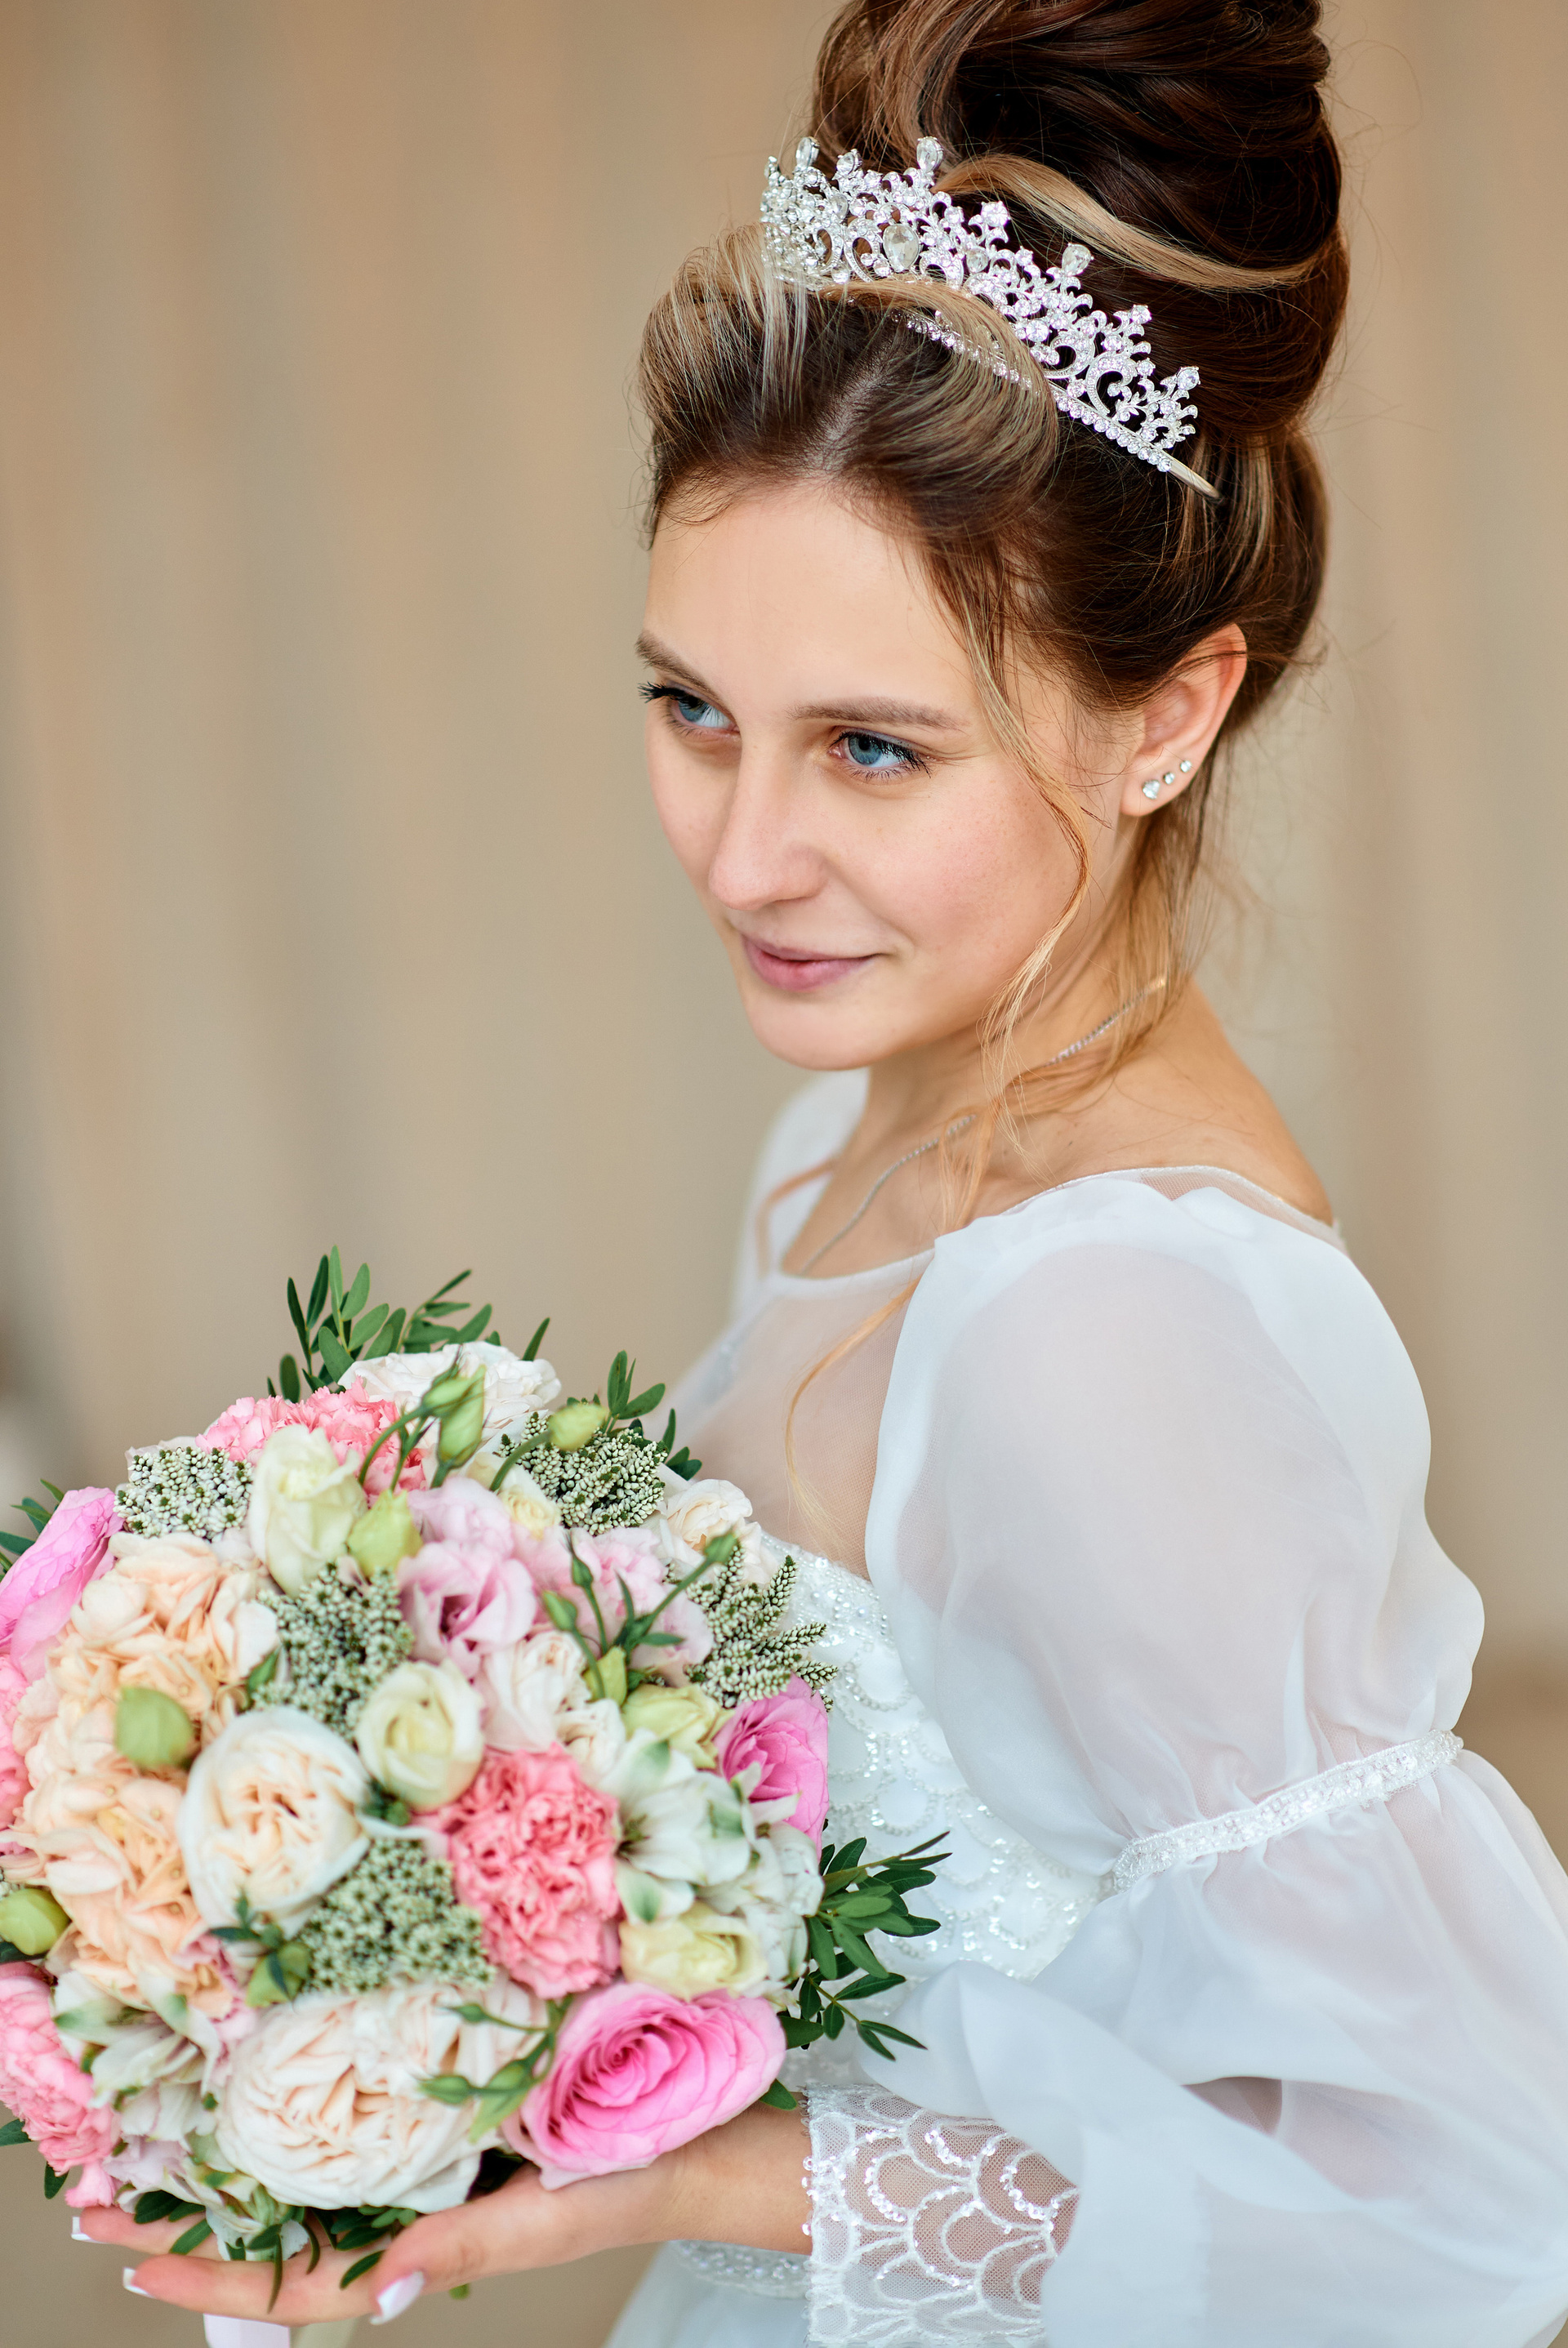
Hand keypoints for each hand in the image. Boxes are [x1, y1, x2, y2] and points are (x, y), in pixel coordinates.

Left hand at [75, 2100, 810, 2323]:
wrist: (709, 2136)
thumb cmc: (635, 2177)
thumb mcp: (549, 2217)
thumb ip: (461, 2248)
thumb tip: (369, 2292)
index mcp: (430, 2242)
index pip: (299, 2282)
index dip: (214, 2279)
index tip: (132, 2258)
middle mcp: (417, 2200)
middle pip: (284, 2226)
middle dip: (191, 2217)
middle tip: (97, 2190)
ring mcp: (434, 2157)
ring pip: (313, 2176)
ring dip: (232, 2167)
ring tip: (150, 2142)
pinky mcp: (462, 2107)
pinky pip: (366, 2120)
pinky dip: (305, 2109)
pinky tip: (265, 2083)